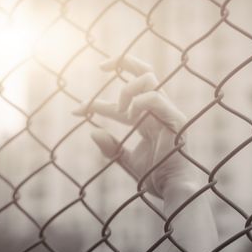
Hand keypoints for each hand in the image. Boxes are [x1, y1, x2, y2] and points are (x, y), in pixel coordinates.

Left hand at [73, 55, 193, 198]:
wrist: (172, 190)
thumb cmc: (156, 177)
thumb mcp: (127, 161)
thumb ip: (112, 148)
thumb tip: (93, 131)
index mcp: (149, 119)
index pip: (123, 101)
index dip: (97, 103)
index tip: (76, 112)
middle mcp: (160, 110)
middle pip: (145, 72)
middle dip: (123, 61)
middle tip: (101, 65)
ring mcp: (169, 112)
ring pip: (148, 78)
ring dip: (127, 90)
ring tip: (119, 110)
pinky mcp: (175, 118)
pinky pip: (154, 98)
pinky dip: (138, 102)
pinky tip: (129, 115)